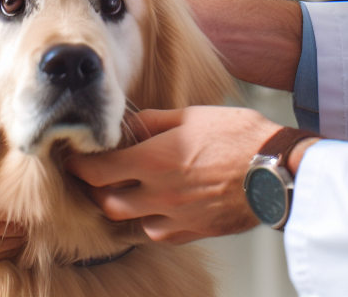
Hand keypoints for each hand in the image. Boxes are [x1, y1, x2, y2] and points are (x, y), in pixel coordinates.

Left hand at [68, 106, 293, 243]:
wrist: (274, 171)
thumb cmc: (239, 137)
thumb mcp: (193, 115)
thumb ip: (155, 122)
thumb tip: (130, 124)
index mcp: (154, 160)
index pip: (99, 170)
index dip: (80, 165)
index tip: (73, 158)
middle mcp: (158, 194)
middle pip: (106, 201)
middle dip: (94, 188)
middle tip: (92, 175)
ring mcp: (173, 217)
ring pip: (128, 220)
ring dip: (119, 205)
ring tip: (121, 189)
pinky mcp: (190, 232)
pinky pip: (155, 232)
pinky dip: (147, 220)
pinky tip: (153, 206)